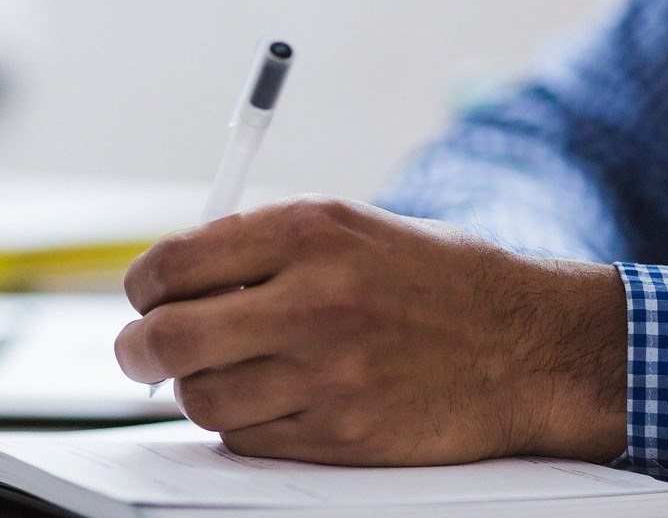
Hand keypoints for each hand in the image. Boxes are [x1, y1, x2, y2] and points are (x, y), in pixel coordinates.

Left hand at [115, 196, 626, 465]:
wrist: (530, 346)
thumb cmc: (439, 280)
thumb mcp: (351, 228)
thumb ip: (262, 246)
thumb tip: (172, 280)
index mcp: (309, 231)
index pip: (173, 263)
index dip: (142, 286)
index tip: (145, 296)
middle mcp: (313, 300)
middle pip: (168, 338)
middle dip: (137, 349)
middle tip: (140, 351)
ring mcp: (327, 374)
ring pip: (200, 399)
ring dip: (195, 390)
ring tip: (223, 373)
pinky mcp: (341, 436)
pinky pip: (247, 439)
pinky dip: (242, 425)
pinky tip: (271, 400)